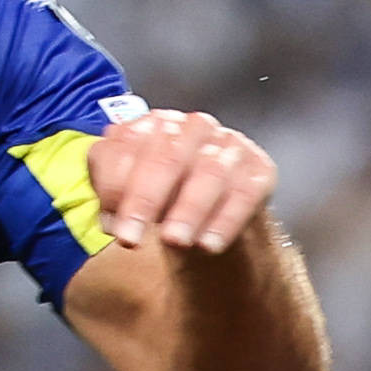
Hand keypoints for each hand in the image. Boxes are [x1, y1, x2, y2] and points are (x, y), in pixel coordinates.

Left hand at [88, 108, 276, 253]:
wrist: (212, 212)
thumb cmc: (163, 197)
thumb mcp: (128, 193)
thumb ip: (112, 196)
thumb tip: (112, 218)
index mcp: (153, 124)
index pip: (129, 146)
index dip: (117, 187)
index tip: (111, 228)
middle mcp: (193, 127)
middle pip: (168, 158)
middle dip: (146, 201)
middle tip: (131, 240)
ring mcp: (229, 144)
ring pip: (209, 173)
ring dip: (189, 211)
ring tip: (174, 243)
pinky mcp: (258, 169)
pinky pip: (245, 193)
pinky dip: (226, 221)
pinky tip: (209, 246)